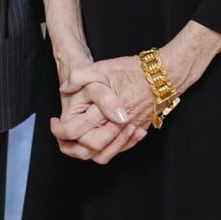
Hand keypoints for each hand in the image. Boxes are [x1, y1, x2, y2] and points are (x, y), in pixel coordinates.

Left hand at [58, 22, 220, 162]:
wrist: (166, 74)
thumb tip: (64, 88)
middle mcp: (117, 125)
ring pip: (106, 152)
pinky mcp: (140, 129)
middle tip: (62, 135)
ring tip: (77, 140)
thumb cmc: (133, 69)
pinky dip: (109, 147)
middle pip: (90, 148)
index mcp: (105, 111)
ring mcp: (130, 130)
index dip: (61, 131)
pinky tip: (100, 138)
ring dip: (89, 151)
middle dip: (72, 146)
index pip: (77, 131)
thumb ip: (80, 76)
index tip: (54, 123)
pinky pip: (121, 147)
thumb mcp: (102, 67)